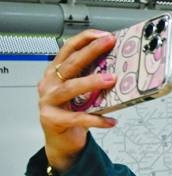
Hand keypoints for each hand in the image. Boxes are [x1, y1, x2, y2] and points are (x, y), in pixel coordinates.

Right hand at [37, 30, 117, 171]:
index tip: (105, 35)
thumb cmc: (72, 111)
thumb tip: (120, 67)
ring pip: (70, 88)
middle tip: (109, 43)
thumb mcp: (82, 91)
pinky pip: (77, 118)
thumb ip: (92, 77)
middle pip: (70, 64)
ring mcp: (48, 101)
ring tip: (111, 79)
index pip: (68, 49)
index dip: (85, 39)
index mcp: (55, 72)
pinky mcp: (52, 120)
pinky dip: (96, 119)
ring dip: (91, 82)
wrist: (61, 141)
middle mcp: (49, 84)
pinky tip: (111, 121)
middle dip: (91, 52)